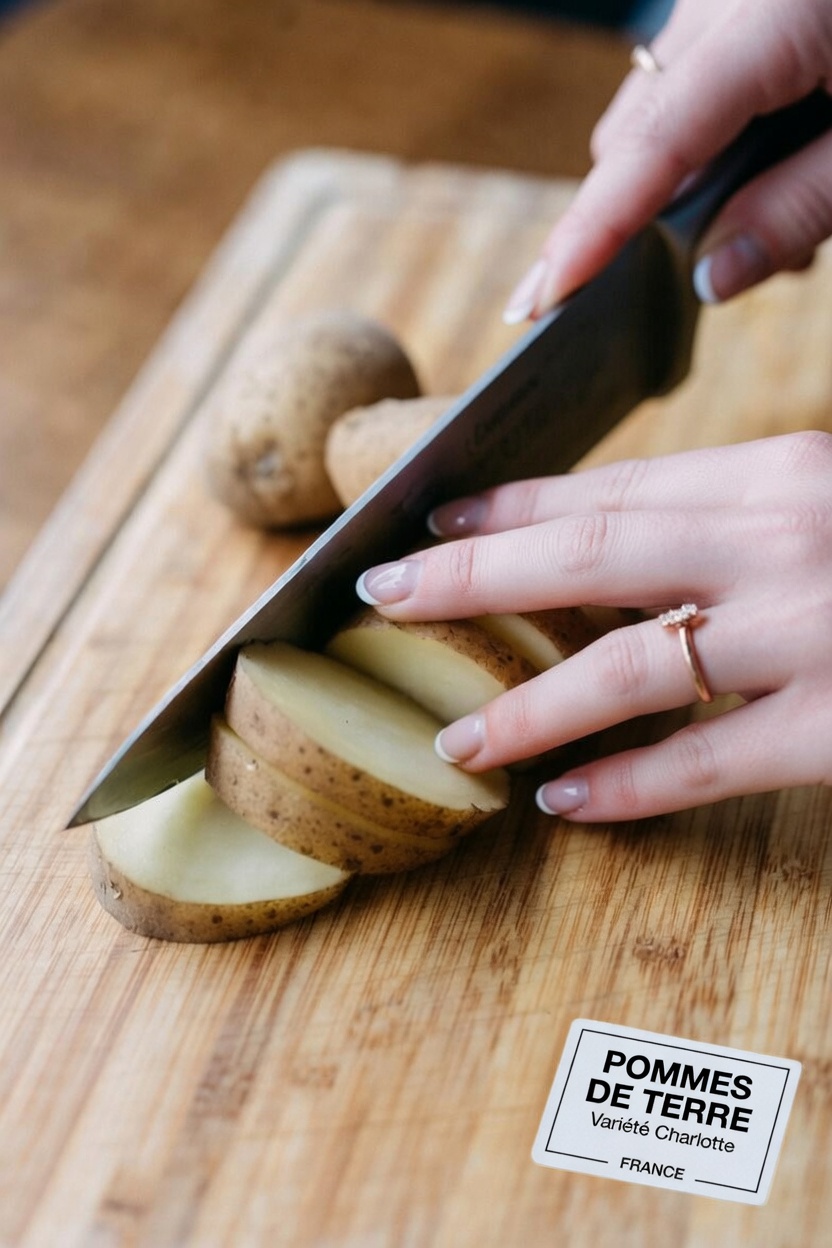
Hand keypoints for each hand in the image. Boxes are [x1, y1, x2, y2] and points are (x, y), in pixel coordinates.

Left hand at [355, 433, 831, 821]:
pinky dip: (625, 785)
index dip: (514, 507)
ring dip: (526, 707)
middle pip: (588, 557)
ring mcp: (808, 634)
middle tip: (383, 595)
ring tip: (454, 741)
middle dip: (470, 577)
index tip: (438, 519)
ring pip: (626, 669)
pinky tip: (562, 798)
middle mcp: (781, 542)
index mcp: (780, 476)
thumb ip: (744, 522)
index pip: (615, 489)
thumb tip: (634, 553)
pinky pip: (704, 763)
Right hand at [503, 0, 831, 319]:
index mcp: (766, 22)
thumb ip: (799, 210)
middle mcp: (724, 0)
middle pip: (636, 132)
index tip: (543, 298)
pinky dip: (717, 138)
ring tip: (784, 219)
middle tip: (723, 273)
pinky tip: (782, 162)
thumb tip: (710, 279)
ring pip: (660, 108)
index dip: (593, 231)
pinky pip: (695, 79)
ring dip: (689, 183)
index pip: (651, 148)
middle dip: (647, 218)